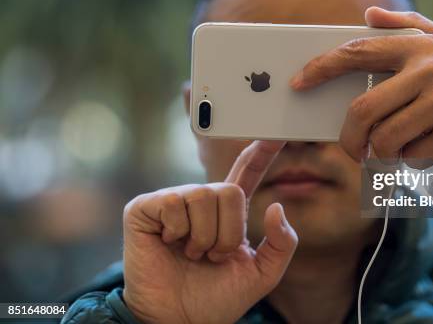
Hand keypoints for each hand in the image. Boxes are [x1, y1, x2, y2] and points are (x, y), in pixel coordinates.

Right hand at [122, 141, 296, 323]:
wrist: (179, 320)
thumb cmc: (216, 298)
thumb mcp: (261, 273)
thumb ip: (281, 243)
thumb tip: (276, 206)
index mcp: (227, 212)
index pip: (246, 172)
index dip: (261, 152)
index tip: (278, 133)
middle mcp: (201, 200)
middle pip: (230, 191)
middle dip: (227, 234)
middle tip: (210, 256)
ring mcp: (172, 201)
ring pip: (203, 196)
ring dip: (203, 237)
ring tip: (190, 253)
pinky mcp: (145, 208)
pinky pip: (173, 202)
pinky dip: (177, 230)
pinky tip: (168, 242)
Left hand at [290, 7, 432, 162]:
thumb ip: (406, 24)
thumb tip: (367, 14)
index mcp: (418, 46)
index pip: (355, 53)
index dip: (320, 68)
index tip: (299, 82)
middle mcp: (425, 72)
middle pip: (362, 111)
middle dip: (349, 137)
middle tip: (352, 147)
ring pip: (384, 140)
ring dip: (385, 151)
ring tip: (403, 144)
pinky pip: (412, 156)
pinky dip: (414, 158)